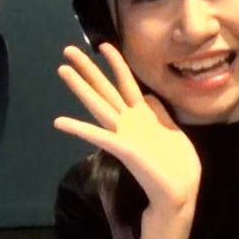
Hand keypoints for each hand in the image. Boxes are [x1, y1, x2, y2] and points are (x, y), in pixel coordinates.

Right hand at [54, 43, 200, 215]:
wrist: (180, 194)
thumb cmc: (179, 166)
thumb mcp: (173, 130)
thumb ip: (158, 112)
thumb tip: (148, 94)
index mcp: (142, 116)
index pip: (126, 82)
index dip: (116, 63)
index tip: (103, 45)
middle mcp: (128, 121)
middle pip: (104, 88)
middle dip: (87, 69)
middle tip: (67, 50)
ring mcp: (123, 134)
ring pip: (98, 104)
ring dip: (79, 87)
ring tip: (61, 69)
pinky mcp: (122, 148)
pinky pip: (98, 135)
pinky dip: (78, 128)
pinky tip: (59, 121)